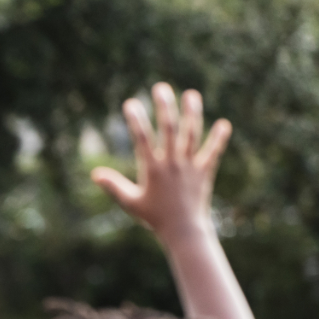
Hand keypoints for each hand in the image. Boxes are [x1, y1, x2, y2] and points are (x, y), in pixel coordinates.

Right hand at [91, 84, 230, 246]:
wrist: (184, 231)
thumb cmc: (154, 218)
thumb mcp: (130, 203)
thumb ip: (113, 186)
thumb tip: (94, 174)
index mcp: (153, 169)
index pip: (142, 139)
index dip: (135, 120)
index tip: (130, 103)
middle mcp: (173, 164)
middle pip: (169, 129)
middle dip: (164, 107)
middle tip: (160, 88)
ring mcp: (190, 166)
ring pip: (192, 134)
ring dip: (192, 113)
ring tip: (191, 94)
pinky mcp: (204, 172)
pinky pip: (213, 152)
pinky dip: (219, 138)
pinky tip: (224, 123)